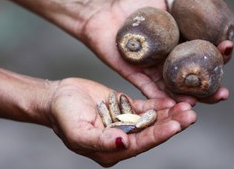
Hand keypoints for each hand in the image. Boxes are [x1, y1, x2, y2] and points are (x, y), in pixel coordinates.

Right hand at [48, 78, 196, 166]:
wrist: (58, 97)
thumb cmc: (63, 115)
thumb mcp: (77, 131)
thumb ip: (99, 140)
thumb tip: (123, 143)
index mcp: (110, 149)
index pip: (139, 145)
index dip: (158, 136)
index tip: (175, 126)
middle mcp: (121, 138)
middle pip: (150, 132)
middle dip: (171, 124)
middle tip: (189, 115)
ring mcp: (123, 122)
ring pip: (151, 120)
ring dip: (169, 114)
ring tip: (186, 105)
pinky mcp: (123, 107)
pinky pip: (143, 107)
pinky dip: (157, 105)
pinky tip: (170, 100)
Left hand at [82, 0, 231, 103]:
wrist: (103, 14)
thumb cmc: (129, 7)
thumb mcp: (161, 1)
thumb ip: (182, 8)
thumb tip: (207, 10)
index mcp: (176, 45)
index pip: (202, 54)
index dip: (217, 55)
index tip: (227, 48)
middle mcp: (166, 61)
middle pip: (190, 78)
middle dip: (208, 87)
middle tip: (222, 94)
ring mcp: (151, 70)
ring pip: (172, 88)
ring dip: (187, 98)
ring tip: (200, 103)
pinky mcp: (135, 75)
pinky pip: (148, 89)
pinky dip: (160, 98)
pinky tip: (173, 104)